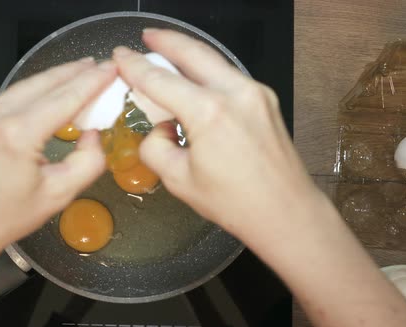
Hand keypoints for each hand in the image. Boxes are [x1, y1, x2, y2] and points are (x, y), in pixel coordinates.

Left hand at [0, 58, 115, 254]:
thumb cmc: (6, 217)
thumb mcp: (58, 195)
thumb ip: (88, 161)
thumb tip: (93, 134)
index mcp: (17, 134)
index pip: (65, 98)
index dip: (93, 81)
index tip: (113, 68)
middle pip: (46, 82)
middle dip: (77, 72)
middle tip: (103, 65)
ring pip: (29, 84)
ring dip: (58, 77)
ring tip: (84, 71)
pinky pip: (14, 94)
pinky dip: (39, 88)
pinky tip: (54, 89)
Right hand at [113, 29, 317, 237]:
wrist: (286, 211)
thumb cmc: (233, 202)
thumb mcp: (179, 180)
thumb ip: (156, 147)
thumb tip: (159, 130)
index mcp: (209, 113)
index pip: (160, 80)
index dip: (134, 66)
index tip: (119, 56)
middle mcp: (235, 92)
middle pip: (192, 52)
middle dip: (166, 40)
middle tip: (146, 36)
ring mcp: (255, 92)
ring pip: (214, 60)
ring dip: (188, 53)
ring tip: (167, 51)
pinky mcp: (265, 99)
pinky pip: (228, 75)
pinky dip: (207, 72)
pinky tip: (195, 80)